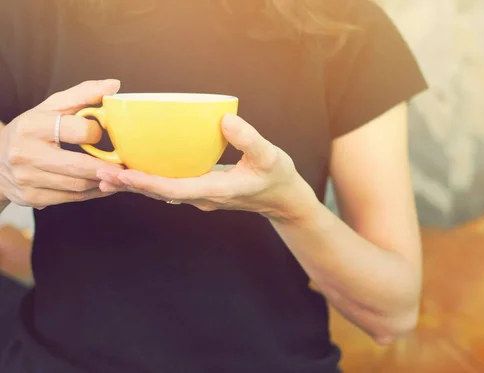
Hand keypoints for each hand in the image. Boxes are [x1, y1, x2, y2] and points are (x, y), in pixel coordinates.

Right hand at [0, 80, 123, 208]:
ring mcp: (27, 178)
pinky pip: (71, 198)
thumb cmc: (32, 129)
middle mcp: (26, 153)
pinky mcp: (31, 197)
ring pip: (78, 185)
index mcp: (32, 126)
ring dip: (103, 182)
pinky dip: (92, 193)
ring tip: (118, 176)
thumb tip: (114, 85)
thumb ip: (83, 95)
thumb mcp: (51, 108)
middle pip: (79, 166)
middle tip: (126, 166)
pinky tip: (103, 185)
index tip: (103, 133)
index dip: (96, 132)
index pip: (78, 130)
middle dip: (107, 168)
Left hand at [98, 114, 319, 222]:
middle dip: (131, 185)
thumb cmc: (277, 177)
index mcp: (216, 190)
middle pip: (160, 193)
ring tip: (108, 175)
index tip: (123, 174)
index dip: (146, 183)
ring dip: (137, 185)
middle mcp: (203, 196)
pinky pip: (171, 186)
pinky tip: (139, 170)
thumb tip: (225, 120)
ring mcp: (201, 196)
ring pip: (163, 192)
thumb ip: (249, 139)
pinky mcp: (202, 189)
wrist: (283, 199)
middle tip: (101, 174)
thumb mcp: (270, 156)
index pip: (174, 189)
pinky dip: (151, 180)